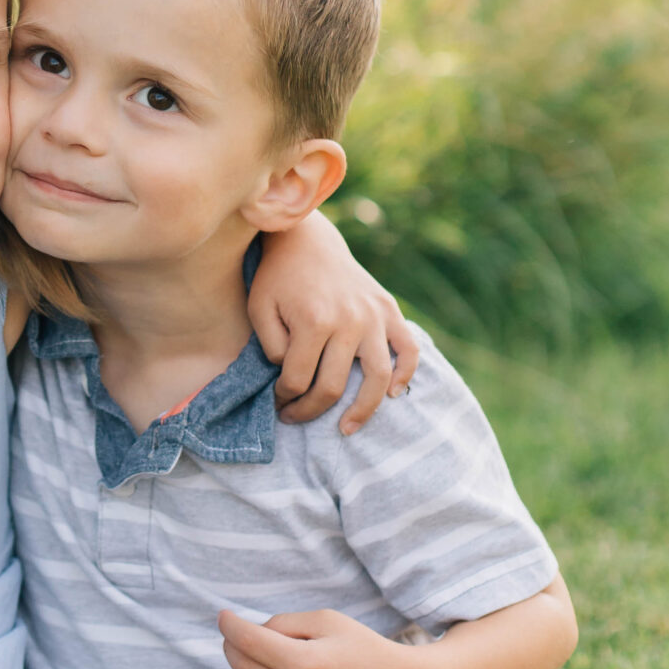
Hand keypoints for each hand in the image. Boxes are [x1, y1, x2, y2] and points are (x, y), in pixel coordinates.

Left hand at [219, 606, 421, 668]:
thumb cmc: (365, 650)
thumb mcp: (326, 621)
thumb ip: (281, 624)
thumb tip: (246, 635)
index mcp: (306, 666)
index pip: (247, 642)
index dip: (230, 625)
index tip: (224, 616)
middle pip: (242, 668)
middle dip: (236, 646)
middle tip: (245, 635)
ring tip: (267, 664)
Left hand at [248, 213, 417, 431]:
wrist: (308, 241)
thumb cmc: (278, 278)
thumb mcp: (259, 308)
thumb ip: (271, 348)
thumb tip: (292, 378)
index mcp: (314, 320)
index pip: (297, 379)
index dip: (283, 398)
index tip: (277, 401)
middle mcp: (349, 321)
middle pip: (333, 385)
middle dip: (309, 410)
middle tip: (295, 417)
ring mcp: (373, 316)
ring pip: (378, 377)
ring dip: (363, 409)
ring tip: (347, 428)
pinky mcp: (389, 310)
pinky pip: (409, 349)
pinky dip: (406, 373)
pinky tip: (393, 393)